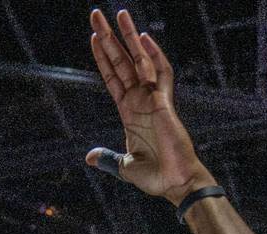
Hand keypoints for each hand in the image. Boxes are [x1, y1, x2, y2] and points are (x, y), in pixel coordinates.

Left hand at [85, 9, 216, 205]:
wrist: (176, 184)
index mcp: (130, 113)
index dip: (103, 58)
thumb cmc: (156, 178)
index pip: (113, 78)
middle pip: (122, 62)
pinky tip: (143, 38)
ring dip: (128, 37)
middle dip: (109, 38)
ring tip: (119, 14)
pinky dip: (153, 54)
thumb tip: (89, 157)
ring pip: (139, 61)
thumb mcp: (125, 166)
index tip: (94, 38)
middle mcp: (140, 101)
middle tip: (95, 14)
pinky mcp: (163, 103)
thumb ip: (108, 158)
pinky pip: (159, 73)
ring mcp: (152, 99)